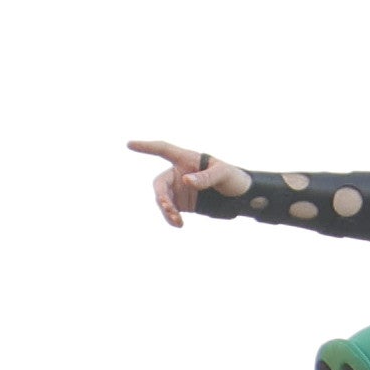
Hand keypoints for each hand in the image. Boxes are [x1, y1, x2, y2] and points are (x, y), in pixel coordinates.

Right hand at [128, 138, 246, 228]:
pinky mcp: (182, 203)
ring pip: (162, 200)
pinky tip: (179, 224)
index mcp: (186, 159)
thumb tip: (186, 181)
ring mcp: (179, 189)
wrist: (240, 197)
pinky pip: (170, 211)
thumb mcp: (223, 174)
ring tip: (177, 221)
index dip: (146, 147)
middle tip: (170, 209)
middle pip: (160, 183)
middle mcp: (179, 172)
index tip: (130, 144)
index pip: (163, 149)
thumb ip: (205, 177)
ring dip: (166, 211)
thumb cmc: (233, 178)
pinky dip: (171, 218)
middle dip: (161, 197)